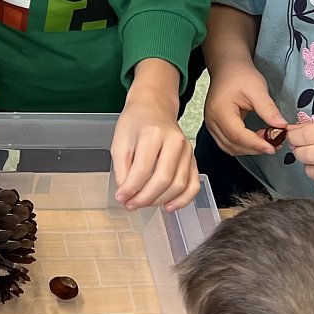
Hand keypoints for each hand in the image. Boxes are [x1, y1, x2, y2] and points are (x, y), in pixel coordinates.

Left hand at [111, 64, 197, 210]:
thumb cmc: (135, 123)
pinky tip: (168, 206)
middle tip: (131, 205)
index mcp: (153, 134)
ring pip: (178, 185)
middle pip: (163, 180)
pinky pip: (193, 184)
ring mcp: (188, 150)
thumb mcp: (119, 142)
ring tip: (143, 204)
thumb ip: (121, 169)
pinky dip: (183, 200)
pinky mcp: (193, 159)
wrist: (154, 107)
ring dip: (159, 201)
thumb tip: (126, 193)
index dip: (130, 189)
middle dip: (144, 198)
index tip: (121, 198)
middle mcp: (174, 141)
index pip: (143, 169)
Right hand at [202, 60, 287, 155]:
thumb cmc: (240, 75)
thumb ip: (268, 109)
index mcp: (220, 110)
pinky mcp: (215, 126)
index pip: (237, 135)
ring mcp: (211, 125)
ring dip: (248, 149)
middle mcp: (212, 120)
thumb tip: (281, 127)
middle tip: (274, 144)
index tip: (273, 146)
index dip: (255, 144)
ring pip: (229, 148)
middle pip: (232, 145)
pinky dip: (242, 146)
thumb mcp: (257, 89)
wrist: (228, 68)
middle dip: (254, 148)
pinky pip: (227, 143)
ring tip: (266, 141)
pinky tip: (256, 140)